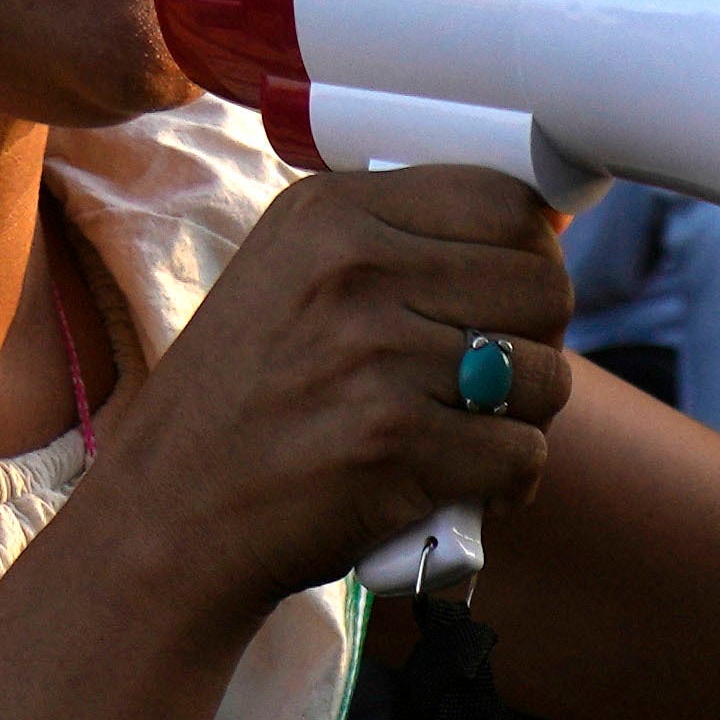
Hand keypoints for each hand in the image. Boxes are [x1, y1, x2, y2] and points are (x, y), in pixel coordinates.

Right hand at [133, 157, 573, 598]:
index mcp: (330, 213)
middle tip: (489, 381)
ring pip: (547, 376)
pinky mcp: (395, 444)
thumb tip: (542, 225)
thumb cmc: (245, 404)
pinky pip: (523, 455)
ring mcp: (374, 357)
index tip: (507, 300)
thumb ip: (394, 245)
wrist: (172, 517)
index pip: (507, 201)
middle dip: (536, 341)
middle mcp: (353, 271)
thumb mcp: (291, 278)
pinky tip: (455, 487)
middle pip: (545, 285)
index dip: (531, 257)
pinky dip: (504, 485)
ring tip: (464, 434)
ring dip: (524, 419)